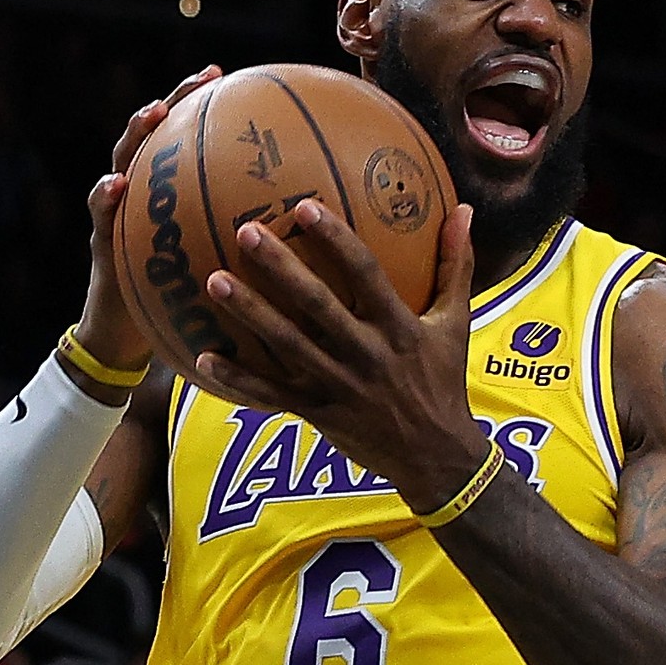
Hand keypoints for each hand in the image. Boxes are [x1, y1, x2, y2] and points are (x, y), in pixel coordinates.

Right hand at [74, 64, 222, 365]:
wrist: (129, 337)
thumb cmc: (182, 302)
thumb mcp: (222, 272)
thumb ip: (248, 248)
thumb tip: (304, 237)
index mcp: (175, 197)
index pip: (194, 144)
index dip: (214, 112)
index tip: (244, 84)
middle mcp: (147, 197)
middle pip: (161, 138)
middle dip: (178, 102)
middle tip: (203, 77)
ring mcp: (120, 215)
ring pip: (124, 162)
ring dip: (137, 134)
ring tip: (154, 113)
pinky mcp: (101, 243)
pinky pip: (101, 216)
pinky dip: (104, 197)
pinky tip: (115, 185)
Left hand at [196, 197, 485, 506]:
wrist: (436, 456)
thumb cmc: (444, 381)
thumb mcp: (457, 323)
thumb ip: (455, 266)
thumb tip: (463, 210)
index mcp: (400, 328)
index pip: (366, 275)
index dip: (336, 240)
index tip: (305, 207)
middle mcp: (367, 355)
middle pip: (316, 305)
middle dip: (280, 267)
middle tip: (246, 231)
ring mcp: (339, 386)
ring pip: (287, 345)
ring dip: (250, 313)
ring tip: (215, 280)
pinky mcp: (318, 413)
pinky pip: (272, 395)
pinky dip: (237, 379)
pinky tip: (202, 358)